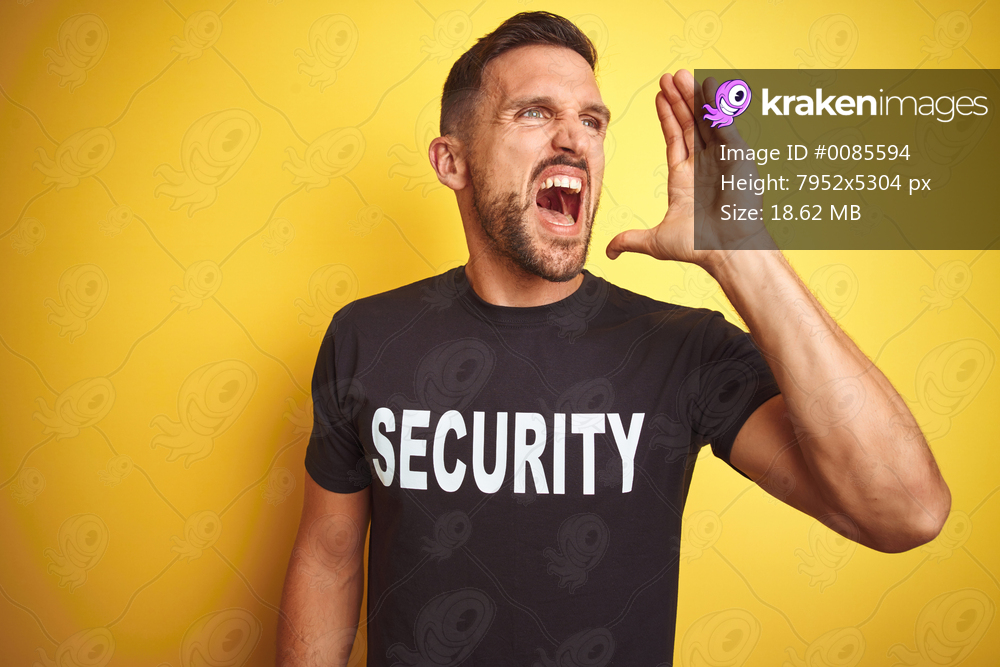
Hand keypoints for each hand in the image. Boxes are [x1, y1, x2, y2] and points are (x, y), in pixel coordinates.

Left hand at [606, 70, 773, 270]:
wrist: (728, 251)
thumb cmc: (699, 247)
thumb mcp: (655, 241)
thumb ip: (631, 239)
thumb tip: (608, 252)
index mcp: (685, 178)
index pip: (675, 138)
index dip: (667, 116)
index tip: (660, 95)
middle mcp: (704, 164)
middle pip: (689, 123)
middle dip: (679, 99)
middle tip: (668, 75)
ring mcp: (721, 158)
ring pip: (705, 119)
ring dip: (694, 96)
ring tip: (682, 74)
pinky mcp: (737, 156)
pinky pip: (725, 124)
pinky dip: (717, 106)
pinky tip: (708, 85)